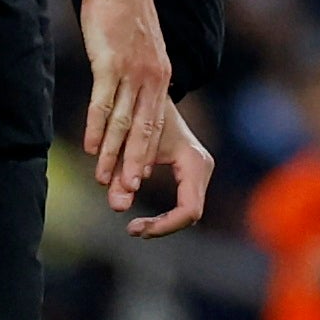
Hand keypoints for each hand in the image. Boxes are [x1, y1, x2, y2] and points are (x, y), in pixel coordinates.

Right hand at [79, 0, 171, 206]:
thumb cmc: (123, 15)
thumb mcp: (139, 49)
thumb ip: (137, 76)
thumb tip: (126, 99)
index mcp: (161, 78)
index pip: (153, 126)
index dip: (145, 157)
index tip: (137, 184)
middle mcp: (152, 79)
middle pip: (143, 131)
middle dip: (135, 166)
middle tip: (127, 196)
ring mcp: (132, 71)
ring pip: (123, 122)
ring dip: (114, 155)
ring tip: (105, 181)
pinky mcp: (111, 62)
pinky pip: (104, 101)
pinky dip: (98, 127)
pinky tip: (92, 148)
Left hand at [126, 102, 213, 237]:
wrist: (152, 90)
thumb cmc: (137, 113)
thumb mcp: (126, 147)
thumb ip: (119, 175)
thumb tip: (117, 207)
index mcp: (193, 160)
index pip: (188, 209)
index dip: (163, 225)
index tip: (134, 227)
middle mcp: (201, 166)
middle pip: (189, 214)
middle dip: (162, 226)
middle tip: (132, 230)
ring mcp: (200, 171)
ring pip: (187, 212)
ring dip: (163, 222)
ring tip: (135, 227)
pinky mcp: (193, 173)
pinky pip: (184, 203)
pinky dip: (165, 214)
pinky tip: (144, 218)